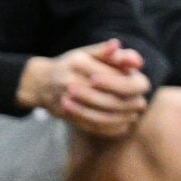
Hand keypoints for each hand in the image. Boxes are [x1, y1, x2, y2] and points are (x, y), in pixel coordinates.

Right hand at [23, 40, 150, 138]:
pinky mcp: (67, 116)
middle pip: (110, 99)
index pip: (113, 77)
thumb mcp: (87, 53)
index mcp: (79, 64)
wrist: (40, 83)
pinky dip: (110, 128)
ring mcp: (67, 101)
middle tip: (141, 103)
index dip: (127, 83)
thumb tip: (137, 61)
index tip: (137, 85)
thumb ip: (111, 54)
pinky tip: (122, 125)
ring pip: (102, 115)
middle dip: (129, 102)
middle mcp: (71, 82)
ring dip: (122, 117)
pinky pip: (92, 126)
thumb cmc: (70, 65)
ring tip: (134, 115)